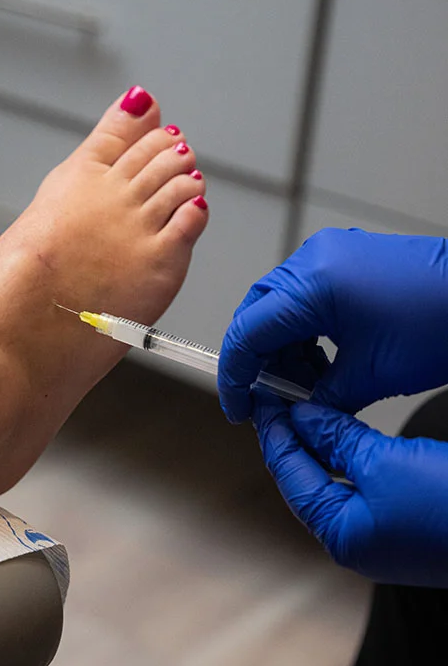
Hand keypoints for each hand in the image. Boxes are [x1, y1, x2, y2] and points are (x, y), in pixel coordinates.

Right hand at [218, 228, 447, 422]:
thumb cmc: (440, 325)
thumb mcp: (369, 376)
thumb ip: (318, 395)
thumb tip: (293, 411)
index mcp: (314, 282)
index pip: (248, 330)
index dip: (237, 375)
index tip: (240, 407)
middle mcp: (315, 259)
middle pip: (257, 314)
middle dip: (257, 361)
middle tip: (267, 400)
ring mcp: (330, 254)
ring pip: (278, 306)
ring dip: (282, 348)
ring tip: (304, 387)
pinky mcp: (346, 259)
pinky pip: (305, 295)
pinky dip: (304, 331)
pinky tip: (321, 363)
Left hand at [255, 396, 447, 586]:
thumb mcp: (385, 462)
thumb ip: (338, 439)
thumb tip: (303, 417)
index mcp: (342, 537)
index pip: (291, 477)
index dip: (276, 434)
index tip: (267, 400)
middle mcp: (357, 543)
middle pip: (309, 483)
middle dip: (295, 440)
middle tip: (283, 399)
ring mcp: (383, 537)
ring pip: (337, 483)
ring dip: (324, 447)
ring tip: (310, 408)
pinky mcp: (407, 525)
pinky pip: (365, 487)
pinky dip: (353, 459)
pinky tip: (347, 433)